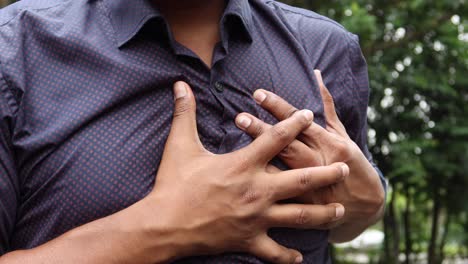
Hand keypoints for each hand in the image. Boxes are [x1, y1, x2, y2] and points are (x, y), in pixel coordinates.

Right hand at [143, 81, 347, 262]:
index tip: (310, 115)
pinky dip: (287, 256)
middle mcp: (257, 190)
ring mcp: (256, 218)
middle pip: (301, 180)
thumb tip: (180, 84)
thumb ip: (185, 112)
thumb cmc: (172, 184)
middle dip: (326, 173)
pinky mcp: (249, 240)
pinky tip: (300, 258)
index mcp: (243, 165)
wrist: (164, 225)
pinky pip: (274, 252)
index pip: (276, 138)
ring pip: (299, 216)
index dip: (295, 123)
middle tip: (345, 167)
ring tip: (339, 210)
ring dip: (322, 213)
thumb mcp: (179, 145)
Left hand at [234, 70, 384, 240]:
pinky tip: (248, 177)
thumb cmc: (353, 164)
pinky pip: (284, 193)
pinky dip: (267, 184)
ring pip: (283, 166)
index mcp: (329, 142)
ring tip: (240, 144)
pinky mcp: (306, 204)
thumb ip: (326, 107)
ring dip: (261, 154)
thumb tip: (315, 75)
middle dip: (263, 130)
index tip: (258, 94)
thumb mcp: (342, 136)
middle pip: (287, 143)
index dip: (278, 106)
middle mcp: (320, 161)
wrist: (367, 206)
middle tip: (240, 117)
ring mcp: (312, 184)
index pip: (298, 120)